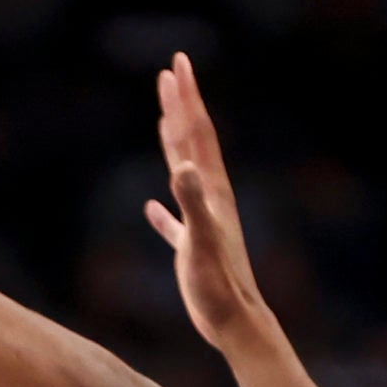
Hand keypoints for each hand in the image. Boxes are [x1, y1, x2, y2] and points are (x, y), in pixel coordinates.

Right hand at [143, 53, 268, 351]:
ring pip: (185, 169)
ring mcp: (203, 221)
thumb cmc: (218, 286)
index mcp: (211, 190)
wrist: (234, 321)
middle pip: (193, 140)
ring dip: (174, 141)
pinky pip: (175, 219)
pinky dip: (164, 208)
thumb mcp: (201, 241)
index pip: (196, 133)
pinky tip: (151, 207)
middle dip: (183, 104)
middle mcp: (210, 198)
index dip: (185, 98)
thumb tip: (181, 166)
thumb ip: (192, 204)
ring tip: (166, 117)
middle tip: (173, 70)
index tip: (176, 65)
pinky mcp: (194, 248)